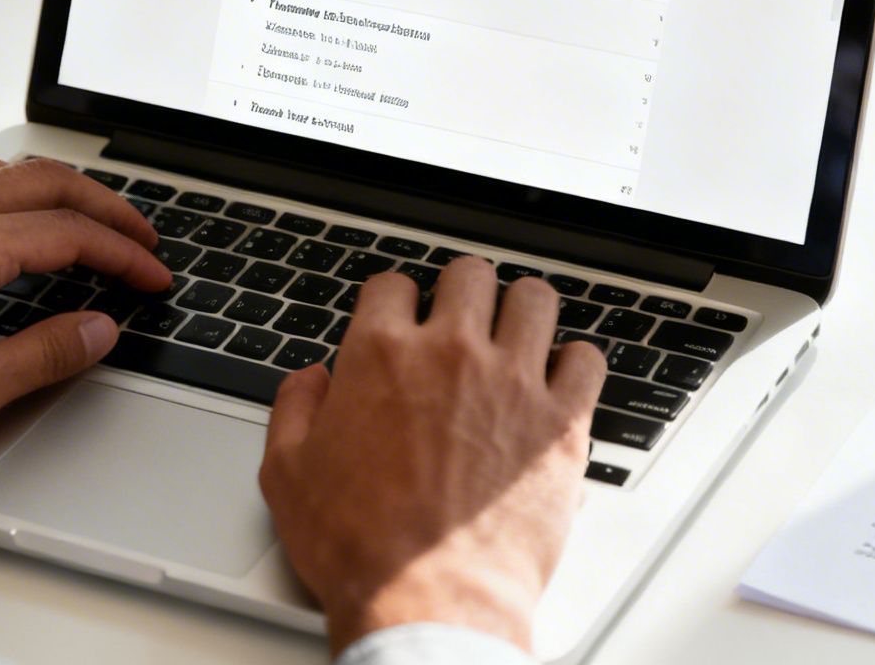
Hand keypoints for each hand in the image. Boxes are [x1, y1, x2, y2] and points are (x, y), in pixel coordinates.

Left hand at [0, 157, 169, 468]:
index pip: (70, 233)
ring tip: (86, 222)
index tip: (152, 276)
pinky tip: (10, 221)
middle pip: (45, 181)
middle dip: (105, 207)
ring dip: (54, 190)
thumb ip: (45, 355)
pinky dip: (4, 191)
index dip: (124, 254)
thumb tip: (97, 330)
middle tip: (141, 237)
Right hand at [259, 258, 606, 655]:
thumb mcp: (287, 475)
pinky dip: (575, 363)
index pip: (394, 284)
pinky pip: (587, 359)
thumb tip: (312, 379)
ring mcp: (513, 384)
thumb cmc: (360, 547)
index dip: (394, 302)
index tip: (402, 320)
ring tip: (516, 337)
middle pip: (469, 274)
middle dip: (462, 292)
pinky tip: (559, 381)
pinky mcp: (561, 423)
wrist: (426, 600)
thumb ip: (295, 409)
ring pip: (534, 299)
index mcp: (382, 356)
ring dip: (522, 312)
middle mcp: (451, 354)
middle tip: (461, 322)